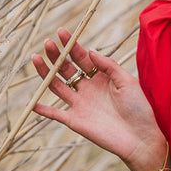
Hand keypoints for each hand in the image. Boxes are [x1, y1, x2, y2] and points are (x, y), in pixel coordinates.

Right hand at [31, 30, 165, 168]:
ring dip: (45, 73)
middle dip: (56, 56)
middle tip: (48, 43)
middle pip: (66, 69)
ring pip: (57, 86)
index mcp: (101, 78)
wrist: (141, 138)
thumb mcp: (127, 81)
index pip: (82, 58)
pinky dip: (42, 109)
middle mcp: (88, 89)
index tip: (62, 32)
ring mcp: (80, 105)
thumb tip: (90, 50)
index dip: (71, 45)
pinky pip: (55, 114)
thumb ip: (109, 66)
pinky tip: (30, 102)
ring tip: (36, 58)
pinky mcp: (76, 121)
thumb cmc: (139, 109)